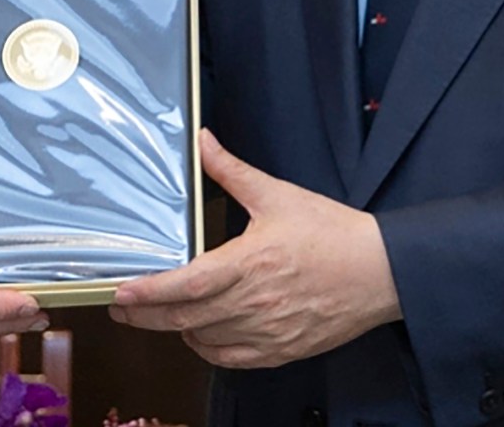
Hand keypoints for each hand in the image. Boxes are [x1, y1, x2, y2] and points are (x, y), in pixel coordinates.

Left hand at [108, 130, 399, 368]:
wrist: (382, 271)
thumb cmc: (334, 234)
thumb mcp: (279, 195)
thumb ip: (232, 171)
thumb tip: (203, 143)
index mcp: (250, 263)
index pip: (186, 285)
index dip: (148, 292)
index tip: (120, 292)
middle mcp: (255, 303)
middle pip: (184, 319)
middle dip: (145, 316)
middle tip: (122, 307)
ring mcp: (268, 332)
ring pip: (204, 341)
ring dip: (176, 330)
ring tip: (160, 314)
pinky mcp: (282, 350)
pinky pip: (232, 360)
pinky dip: (208, 349)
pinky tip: (200, 334)